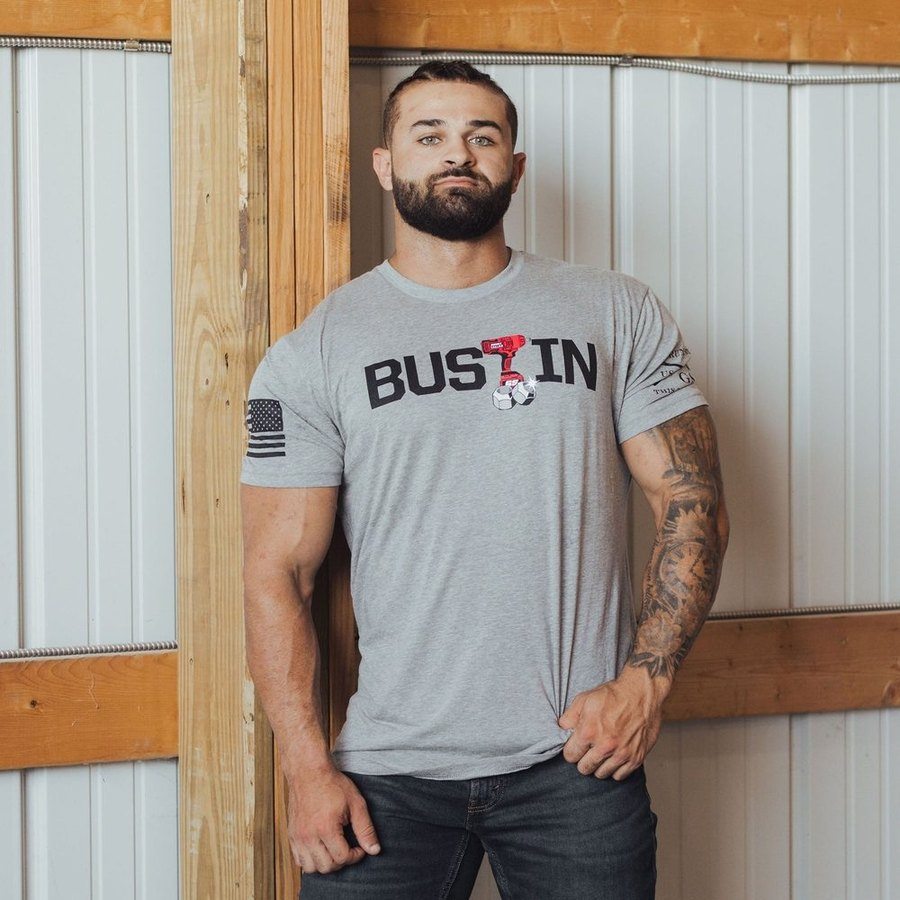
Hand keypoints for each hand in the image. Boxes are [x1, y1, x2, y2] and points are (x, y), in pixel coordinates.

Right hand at [286, 761, 381, 873]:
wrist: (308, 771)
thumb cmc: (332, 784)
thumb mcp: (356, 803)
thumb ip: (365, 829)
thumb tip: (374, 850)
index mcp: (326, 828)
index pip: (342, 858)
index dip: (355, 856)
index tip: (359, 847)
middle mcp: (308, 836)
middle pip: (326, 867)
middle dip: (341, 862)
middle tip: (348, 849)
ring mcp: (297, 837)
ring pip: (310, 868)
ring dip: (325, 864)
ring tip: (334, 850)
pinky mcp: (291, 835)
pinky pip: (298, 860)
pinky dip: (310, 860)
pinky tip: (321, 848)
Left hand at [557, 666, 669, 780]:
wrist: (642, 694)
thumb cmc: (614, 695)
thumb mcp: (585, 699)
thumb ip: (570, 716)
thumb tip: (562, 729)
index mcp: (589, 731)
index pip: (570, 756)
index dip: (571, 750)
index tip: (576, 746)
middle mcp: (605, 746)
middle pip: (584, 768)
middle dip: (583, 759)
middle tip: (588, 749)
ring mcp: (622, 754)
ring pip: (601, 774)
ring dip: (599, 765)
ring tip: (601, 752)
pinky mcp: (636, 758)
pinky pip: (619, 776)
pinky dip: (615, 769)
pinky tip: (614, 756)